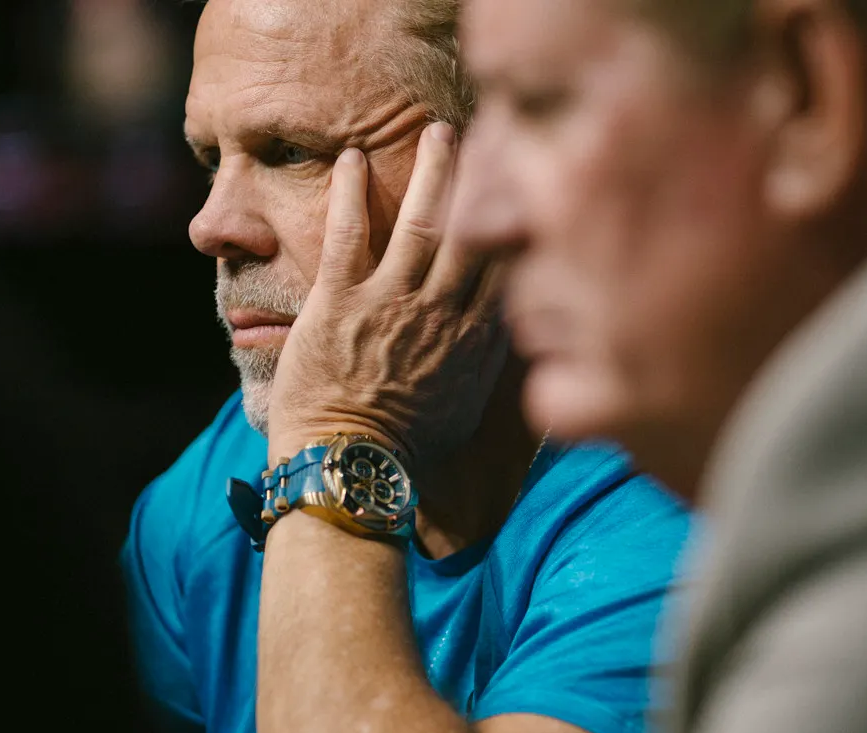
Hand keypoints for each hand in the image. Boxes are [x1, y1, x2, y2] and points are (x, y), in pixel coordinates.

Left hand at [267, 123, 508, 470]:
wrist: (351, 467)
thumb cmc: (409, 446)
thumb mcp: (469, 404)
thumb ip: (490, 357)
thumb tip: (515, 326)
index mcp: (478, 338)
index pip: (509, 263)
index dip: (519, 217)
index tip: (527, 184)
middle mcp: (444, 311)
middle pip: (475, 230)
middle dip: (487, 179)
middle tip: (493, 136)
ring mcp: (392, 302)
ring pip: (421, 221)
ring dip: (432, 171)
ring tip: (438, 131)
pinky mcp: (340, 301)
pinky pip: (349, 233)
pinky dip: (350, 193)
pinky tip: (350, 157)